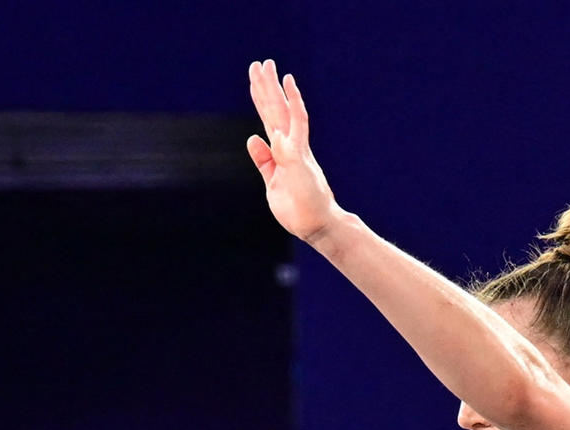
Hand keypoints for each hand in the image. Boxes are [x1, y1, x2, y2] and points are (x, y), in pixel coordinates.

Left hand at [245, 60, 342, 244]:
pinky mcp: (300, 157)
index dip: (261, 99)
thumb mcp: (272, 182)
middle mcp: (290, 145)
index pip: (269, 120)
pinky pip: (298, 126)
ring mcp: (296, 149)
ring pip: (284, 113)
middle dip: (266, 86)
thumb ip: (264, 160)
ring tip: (270, 67)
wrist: (316, 226)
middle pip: (275, 110)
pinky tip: (289, 87)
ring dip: (277, 89)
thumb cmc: (297, 208)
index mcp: (282, 152)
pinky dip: (294, 105)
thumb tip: (253, 138)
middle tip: (259, 63)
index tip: (255, 79)